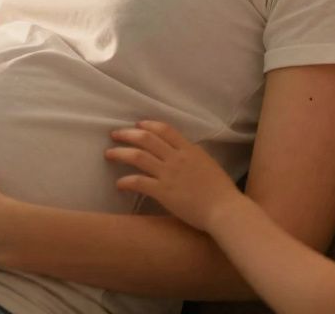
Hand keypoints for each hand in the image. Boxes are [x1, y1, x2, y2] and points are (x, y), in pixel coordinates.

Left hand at [104, 120, 245, 233]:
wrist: (225, 210)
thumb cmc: (221, 191)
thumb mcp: (208, 164)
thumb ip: (192, 156)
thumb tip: (181, 152)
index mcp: (189, 150)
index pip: (165, 129)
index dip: (148, 125)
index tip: (137, 125)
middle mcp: (177, 158)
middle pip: (146, 139)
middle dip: (127, 134)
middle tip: (114, 134)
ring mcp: (169, 174)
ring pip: (137, 156)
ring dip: (120, 153)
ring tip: (109, 154)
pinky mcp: (163, 192)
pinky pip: (138, 182)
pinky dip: (125, 181)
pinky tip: (119, 184)